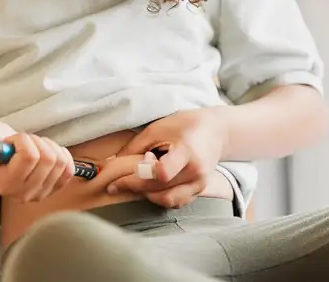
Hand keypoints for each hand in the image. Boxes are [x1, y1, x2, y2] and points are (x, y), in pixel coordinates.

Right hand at [0, 120, 74, 202]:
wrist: (0, 154)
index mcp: (4, 185)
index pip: (30, 156)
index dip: (23, 140)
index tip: (12, 140)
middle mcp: (23, 195)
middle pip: (47, 159)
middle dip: (36, 142)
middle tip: (23, 143)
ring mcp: (41, 194)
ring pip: (60, 161)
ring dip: (48, 146)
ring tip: (33, 147)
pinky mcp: (54, 189)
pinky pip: (70, 170)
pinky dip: (62, 155)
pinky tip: (47, 152)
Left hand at [108, 108, 228, 207]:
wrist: (217, 131)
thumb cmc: (185, 125)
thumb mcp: (158, 128)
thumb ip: (135, 147)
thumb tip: (111, 164)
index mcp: (187, 152)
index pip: (163, 173)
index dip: (140, 177)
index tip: (124, 174)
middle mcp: (196, 172)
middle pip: (160, 190)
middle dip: (135, 187)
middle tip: (118, 182)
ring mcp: (200, 184)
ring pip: (167, 201)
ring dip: (147, 194)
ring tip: (139, 180)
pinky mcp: (199, 191)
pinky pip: (176, 202)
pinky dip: (160, 197)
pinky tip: (152, 185)